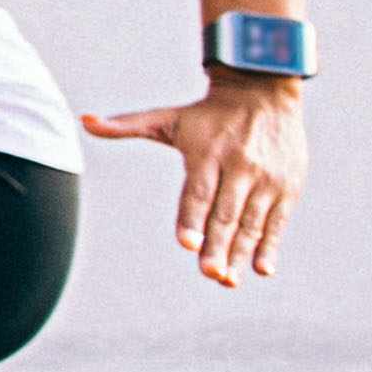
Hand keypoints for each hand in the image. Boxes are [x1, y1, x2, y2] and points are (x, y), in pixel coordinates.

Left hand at [78, 82, 303, 284]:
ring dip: (241, 254)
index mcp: (206, 154)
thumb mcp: (168, 118)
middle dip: (217, 246)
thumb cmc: (207, 113)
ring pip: (250, 223)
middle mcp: (238, 168)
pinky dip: (270, 245)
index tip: (187, 244)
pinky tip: (262, 269)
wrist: (264, 92)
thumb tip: (83, 120)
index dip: (191, 219)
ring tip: (228, 280)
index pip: (197, 193)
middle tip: (210, 274)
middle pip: (224, 215)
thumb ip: (127, 125)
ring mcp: (266, 179)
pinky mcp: (287, 187)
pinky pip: (277, 222)